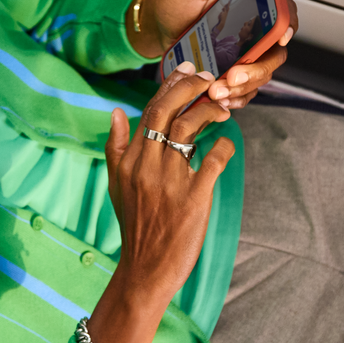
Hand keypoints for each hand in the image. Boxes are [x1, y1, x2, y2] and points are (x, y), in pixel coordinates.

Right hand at [86, 64, 237, 342]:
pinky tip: (227, 143)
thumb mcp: (116, 186)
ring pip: (190, 128)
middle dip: (190, 88)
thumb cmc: (135, 226)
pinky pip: (214, 161)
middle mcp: (147, 166)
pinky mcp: (194, 199)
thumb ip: (116, 148)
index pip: (149, 110)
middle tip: (210, 80)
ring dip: (210, 112)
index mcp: (129, 160)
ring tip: (223, 110)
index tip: (187, 72)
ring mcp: (170, 182)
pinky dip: (224, 146)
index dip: (170, 86)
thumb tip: (117, 112)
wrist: (146, 270)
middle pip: (167, 110)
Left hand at [127, 0, 298, 110]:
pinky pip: (244, 91)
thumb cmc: (175, 2)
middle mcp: (252, 31)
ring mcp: (243, 54)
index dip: (288, 26)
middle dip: (258, 69)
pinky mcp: (231, 73)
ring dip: (245, 87)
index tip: (280, 37)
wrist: (155, 28)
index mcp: (251, 6)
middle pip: (275, 53)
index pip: (284, 13)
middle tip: (234, 75)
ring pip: (261, 75)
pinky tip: (222, 99)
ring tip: (218, 90)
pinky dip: (237, 98)